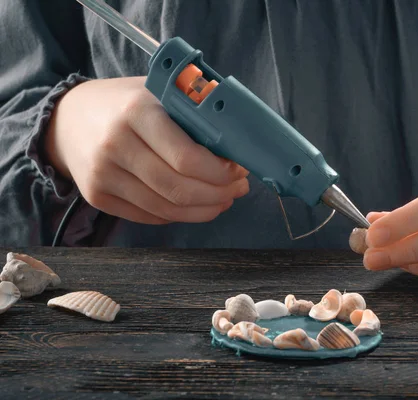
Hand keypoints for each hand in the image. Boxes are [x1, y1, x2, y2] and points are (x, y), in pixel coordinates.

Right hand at [45, 77, 248, 223]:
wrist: (67, 118)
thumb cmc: (126, 103)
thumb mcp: (159, 92)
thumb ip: (195, 112)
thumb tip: (240, 145)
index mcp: (136, 111)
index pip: (187, 158)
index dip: (221, 172)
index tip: (240, 170)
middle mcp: (115, 145)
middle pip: (179, 189)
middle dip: (219, 194)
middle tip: (238, 188)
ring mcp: (102, 175)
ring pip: (167, 210)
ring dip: (205, 210)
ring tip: (224, 199)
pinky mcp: (97, 197)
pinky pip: (150, 216)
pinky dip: (180, 215)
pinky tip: (198, 206)